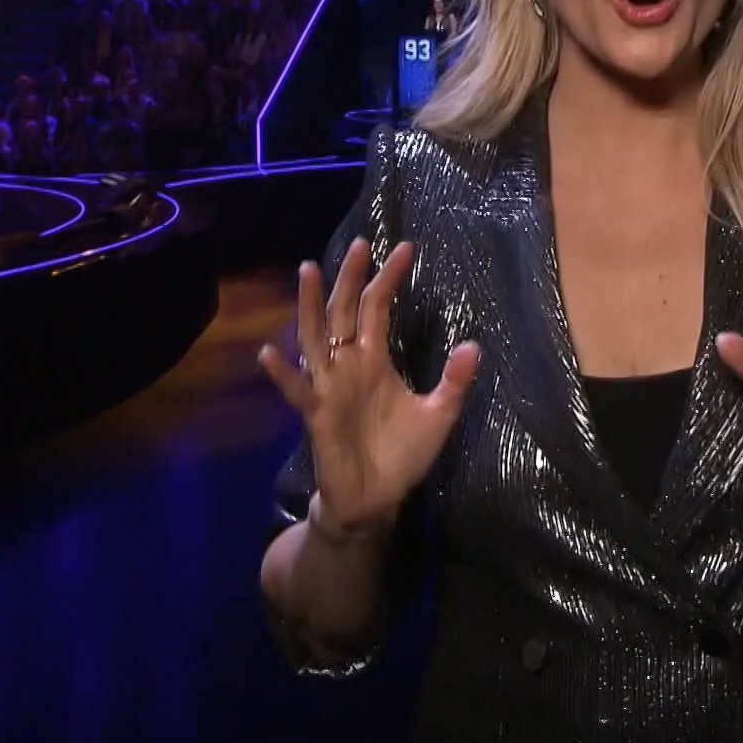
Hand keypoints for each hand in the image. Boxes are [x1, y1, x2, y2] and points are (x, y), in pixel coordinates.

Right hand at [259, 239, 478, 542]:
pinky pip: (297, 390)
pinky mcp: (317, 415)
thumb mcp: (437, 415)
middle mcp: (348, 366)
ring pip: (316, 338)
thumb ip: (453, 382)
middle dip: (351, 278)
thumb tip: (473, 345)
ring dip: (311, 306)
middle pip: (345, 312)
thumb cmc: (401, 454)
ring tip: (309, 270)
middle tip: (360, 243)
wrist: (376, 499)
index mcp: (375, 361)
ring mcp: (329, 388)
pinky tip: (269, 352)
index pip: (378, 309)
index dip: (388, 280)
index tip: (405, 249)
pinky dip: (283, 372)